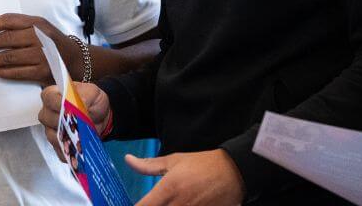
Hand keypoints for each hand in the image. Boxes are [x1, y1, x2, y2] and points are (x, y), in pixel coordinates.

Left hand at [0, 13, 73, 83]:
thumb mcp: (41, 27)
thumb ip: (21, 25)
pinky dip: (2, 72)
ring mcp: (42, 55)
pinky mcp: (42, 72)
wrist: (76, 60)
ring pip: (8, 57)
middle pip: (6, 39)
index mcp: (38, 23)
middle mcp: (40, 37)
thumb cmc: (52, 42)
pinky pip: (16, 72)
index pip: (9, 20)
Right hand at [39, 82, 110, 153]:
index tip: (68, 107)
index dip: (56, 103)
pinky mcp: (59, 144)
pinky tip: (79, 152)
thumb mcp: (93, 93)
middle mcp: (49, 112)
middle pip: (46, 118)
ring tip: (80, 139)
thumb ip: (86, 95)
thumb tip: (80, 104)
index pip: (48, 98)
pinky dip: (70, 153)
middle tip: (75, 124)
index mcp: (54, 95)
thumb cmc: (92, 102)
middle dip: (61, 122)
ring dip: (66, 139)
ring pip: (52, 136)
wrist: (101, 117)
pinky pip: (60, 151)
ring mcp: (52, 130)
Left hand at [129, 149, 244, 204]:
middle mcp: (179, 204)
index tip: (134, 205)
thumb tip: (128, 159)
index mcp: (168, 189)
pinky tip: (179, 205)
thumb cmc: (201, 165)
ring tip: (169, 203)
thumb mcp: (173, 161)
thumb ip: (148, 165)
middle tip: (153, 202)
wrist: (233, 172)